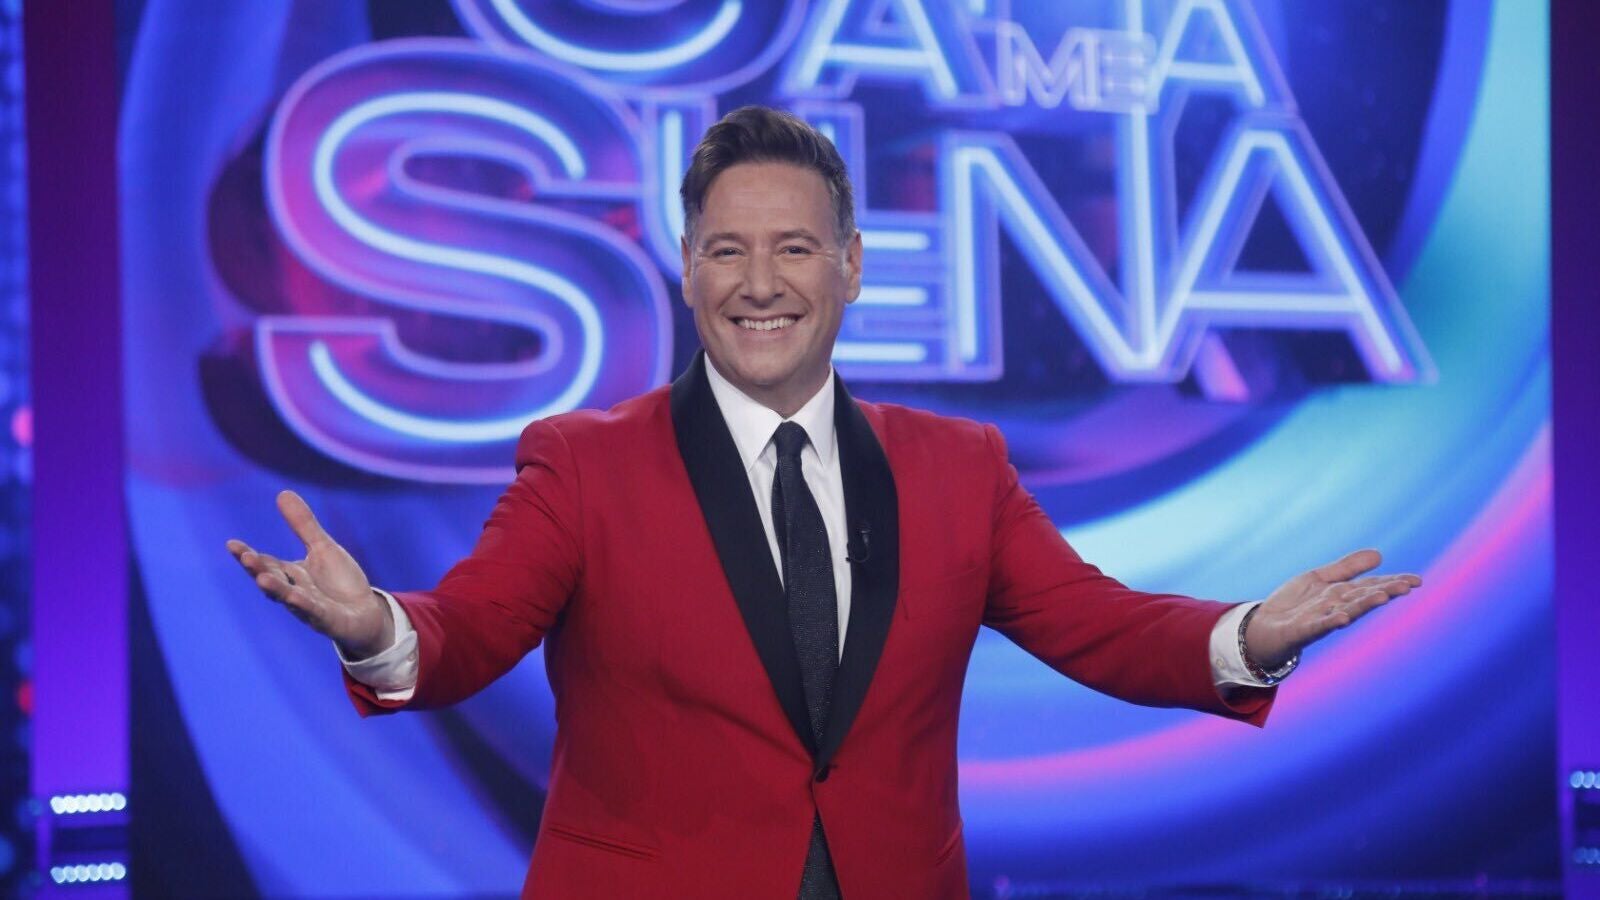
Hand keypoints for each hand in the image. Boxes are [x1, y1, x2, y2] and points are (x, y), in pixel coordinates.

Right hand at [225, 490, 394, 659]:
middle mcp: (294, 592)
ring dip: (275, 589)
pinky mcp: (328, 620)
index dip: (248, 555)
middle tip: (245, 557)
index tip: (232, 544)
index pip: (265, 563)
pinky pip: (314, 612)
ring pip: (288, 598)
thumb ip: (303, 525)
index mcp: (290, 574)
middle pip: (272, 580)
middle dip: (257, 570)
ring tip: (261, 579)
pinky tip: (295, 597)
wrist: (366, 614)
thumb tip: (282, 493)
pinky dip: (304, 605)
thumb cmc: (340, 582)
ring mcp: (309, 608)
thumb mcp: (323, 548)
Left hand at [1244, 548, 1420, 670]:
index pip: (1370, 586)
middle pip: (1362, 598)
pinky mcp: (1301, 631)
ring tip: (1382, 596)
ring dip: (1363, 605)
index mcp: (1341, 595)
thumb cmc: (1294, 605)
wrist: (1262, 628)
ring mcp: (1319, 620)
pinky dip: (1329, 622)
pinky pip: (1317, 626)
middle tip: (1406, 587)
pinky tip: (1342, 617)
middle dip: (1384, 592)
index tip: (1416, 580)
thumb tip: (1379, 555)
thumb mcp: (1320, 579)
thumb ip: (1347, 568)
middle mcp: (1335, 608)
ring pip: (1345, 611)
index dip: (1392, 583)